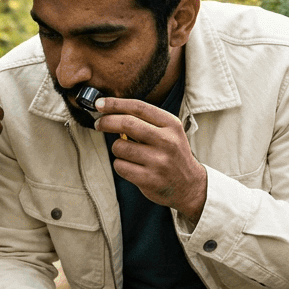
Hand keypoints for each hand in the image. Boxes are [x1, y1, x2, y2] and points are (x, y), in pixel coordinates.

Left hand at [94, 97, 207, 222]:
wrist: (190, 185)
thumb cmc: (173, 155)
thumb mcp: (169, 132)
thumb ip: (146, 121)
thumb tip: (111, 112)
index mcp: (171, 125)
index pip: (139, 107)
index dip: (115, 103)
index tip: (100, 104)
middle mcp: (167, 141)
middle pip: (127, 124)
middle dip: (107, 122)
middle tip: (99, 124)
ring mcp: (158, 161)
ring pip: (120, 147)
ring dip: (117, 148)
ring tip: (128, 153)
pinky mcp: (149, 179)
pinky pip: (120, 166)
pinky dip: (120, 165)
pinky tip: (131, 166)